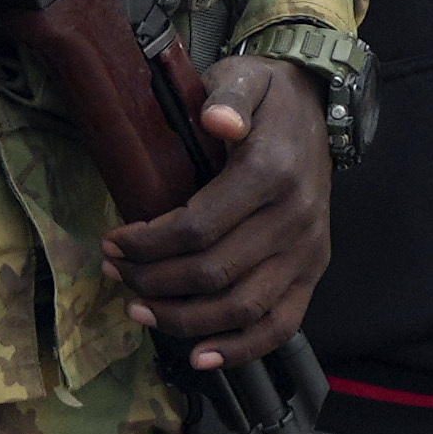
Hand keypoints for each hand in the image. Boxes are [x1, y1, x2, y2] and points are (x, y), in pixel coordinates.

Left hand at [105, 54, 330, 368]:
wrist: (319, 108)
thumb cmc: (268, 97)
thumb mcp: (247, 77)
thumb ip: (230, 96)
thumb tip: (217, 120)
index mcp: (271, 173)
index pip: (198, 227)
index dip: (148, 243)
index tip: (113, 241)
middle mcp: (294, 219)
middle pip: (213, 273)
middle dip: (153, 281)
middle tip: (115, 273)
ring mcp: (307, 252)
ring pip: (241, 308)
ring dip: (183, 319)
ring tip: (138, 310)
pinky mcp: (313, 271)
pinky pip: (281, 325)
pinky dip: (241, 349)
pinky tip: (200, 356)